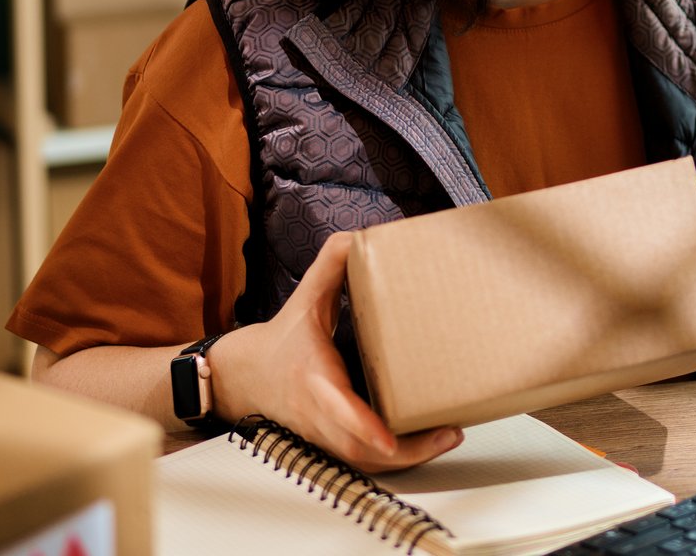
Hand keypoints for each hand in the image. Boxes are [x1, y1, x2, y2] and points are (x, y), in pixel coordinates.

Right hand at [210, 231, 461, 471]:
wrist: (245, 378)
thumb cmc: (282, 339)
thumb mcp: (305, 298)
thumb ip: (331, 264)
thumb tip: (361, 234)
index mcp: (314, 379)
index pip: (336, 409)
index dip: (361, 425)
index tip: (388, 437)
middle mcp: (320, 415)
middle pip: (360, 448)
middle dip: (406, 450)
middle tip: (450, 432)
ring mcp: (326, 437)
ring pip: (365, 461)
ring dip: (410, 457)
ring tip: (450, 436)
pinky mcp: (332, 446)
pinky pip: (365, 461)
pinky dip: (398, 460)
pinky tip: (431, 442)